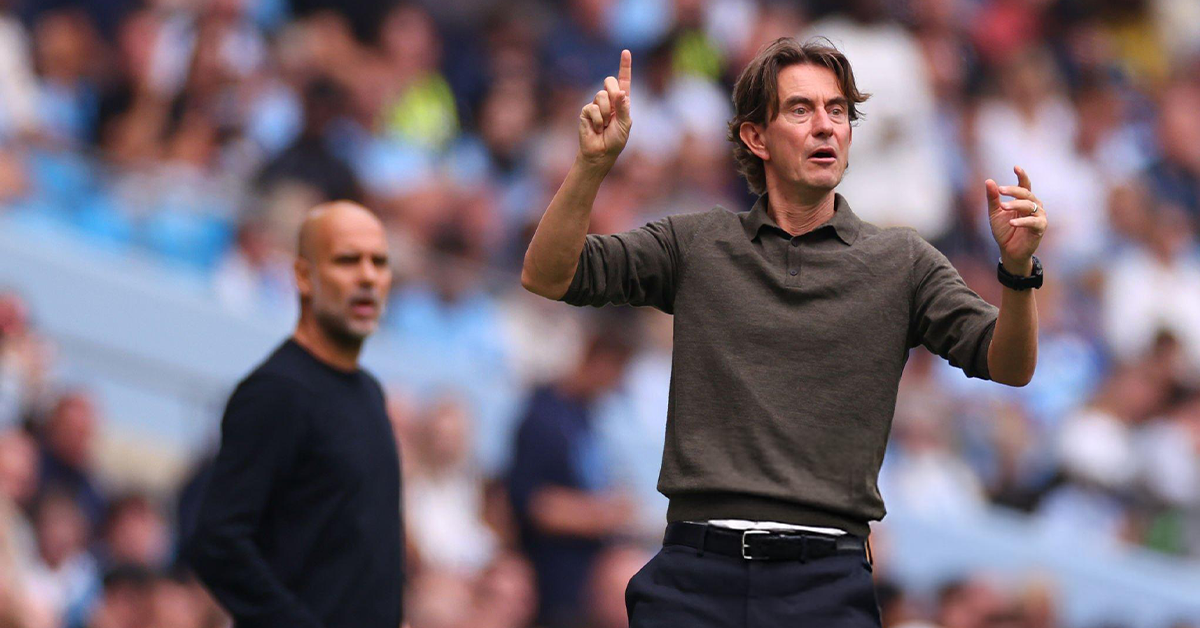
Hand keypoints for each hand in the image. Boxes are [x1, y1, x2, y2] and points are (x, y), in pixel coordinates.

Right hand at [578, 50, 631, 168]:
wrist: (600, 153)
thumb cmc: (615, 140)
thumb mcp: (624, 124)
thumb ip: (623, 108)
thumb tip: (620, 92)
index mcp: (622, 101)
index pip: (624, 81)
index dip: (625, 66)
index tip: (626, 51)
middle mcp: (609, 100)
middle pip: (609, 82)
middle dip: (612, 91)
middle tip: (613, 109)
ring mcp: (596, 104)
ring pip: (601, 96)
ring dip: (605, 113)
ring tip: (604, 126)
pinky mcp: (586, 111)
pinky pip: (592, 108)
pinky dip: (597, 120)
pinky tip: (596, 128)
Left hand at [987, 165, 1047, 274]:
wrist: (1009, 251)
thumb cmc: (1004, 230)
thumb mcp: (995, 213)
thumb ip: (993, 198)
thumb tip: (989, 181)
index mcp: (1024, 200)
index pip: (1025, 185)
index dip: (1022, 176)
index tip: (1016, 167)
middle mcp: (1035, 206)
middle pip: (1026, 194)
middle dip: (1013, 191)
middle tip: (1000, 190)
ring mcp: (1039, 216)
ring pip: (1030, 205)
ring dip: (1016, 205)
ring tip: (1003, 207)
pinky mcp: (1040, 228)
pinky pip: (1033, 222)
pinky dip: (1022, 221)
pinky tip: (1012, 222)